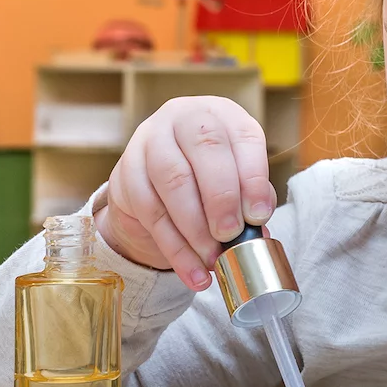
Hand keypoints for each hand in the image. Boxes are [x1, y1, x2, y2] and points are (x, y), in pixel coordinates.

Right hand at [95, 96, 276, 290]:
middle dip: (222, 199)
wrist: (157, 177)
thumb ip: (251, 199)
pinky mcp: (127, 170)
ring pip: (173, 181)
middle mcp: (186, 118)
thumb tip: (258, 232)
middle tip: (231, 235)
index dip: (254, 178)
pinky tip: (192, 271)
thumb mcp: (237, 178)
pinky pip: (151, 212)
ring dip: (196, 229)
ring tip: (213, 259)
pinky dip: (175, 248)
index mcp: (224, 116)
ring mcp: (151, 139)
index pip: (243, 138)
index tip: (259, 216)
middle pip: (206, 149)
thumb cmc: (211, 176)